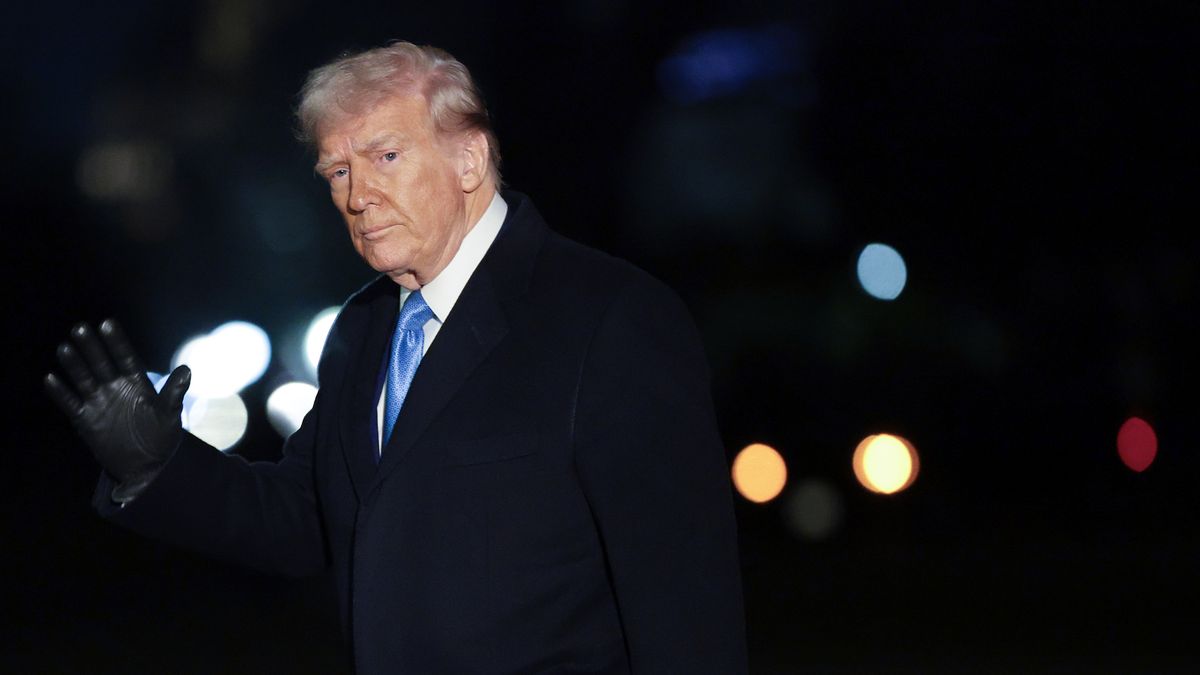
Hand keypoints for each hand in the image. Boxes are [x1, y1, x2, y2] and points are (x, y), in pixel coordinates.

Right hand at [44, 319, 190, 501]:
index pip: (125, 358)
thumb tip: (187, 370)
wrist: (145, 466)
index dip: (117, 342)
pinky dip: (61, 393)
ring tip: (64, 348)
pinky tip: (51, 378)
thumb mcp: (169, 416)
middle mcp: (115, 388)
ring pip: (83, 379)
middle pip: (101, 364)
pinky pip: (71, 403)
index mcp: (136, 383)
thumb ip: (173, 393)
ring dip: (74, 365)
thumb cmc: (161, 437)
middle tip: (80, 328)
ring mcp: (99, 402)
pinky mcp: (85, 419)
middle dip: (92, 347)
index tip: (107, 323)